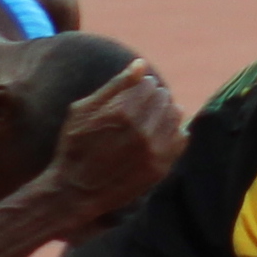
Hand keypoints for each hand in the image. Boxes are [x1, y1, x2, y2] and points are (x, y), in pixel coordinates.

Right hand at [48, 59, 184, 210]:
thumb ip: (116, 85)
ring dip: (164, 113)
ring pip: (175, 115)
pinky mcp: (161, 168)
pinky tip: (157, 134)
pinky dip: (173, 132)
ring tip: (147, 120)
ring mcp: (154, 151)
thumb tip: (141, 65)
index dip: (140, 86)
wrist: (75, 191)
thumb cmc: (75, 146)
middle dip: (153, 98)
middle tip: (139, 108)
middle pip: (163, 98)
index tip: (132, 94)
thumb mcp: (84, 110)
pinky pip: (181, 138)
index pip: (149, 84)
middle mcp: (142, 130)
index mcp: (122, 111)